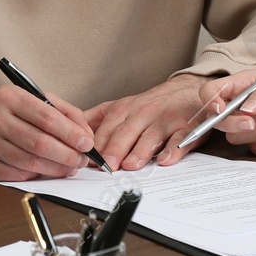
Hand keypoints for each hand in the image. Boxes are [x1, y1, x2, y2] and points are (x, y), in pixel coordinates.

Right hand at [0, 86, 99, 180]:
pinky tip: (46, 171)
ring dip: (56, 168)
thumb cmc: (1, 110)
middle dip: (67, 155)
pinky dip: (36, 176)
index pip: (47, 117)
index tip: (87, 143)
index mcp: (9, 97)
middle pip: (40, 143)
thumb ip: (60, 111)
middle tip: (81, 160)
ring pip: (30, 163)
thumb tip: (85, 133)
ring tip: (69, 167)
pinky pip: (17, 175)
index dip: (71, 133)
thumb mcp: (28, 98)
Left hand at [87, 75, 212, 170]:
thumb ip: (96, 119)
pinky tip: (166, 159)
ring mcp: (164, 121)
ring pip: (150, 136)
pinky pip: (179, 140)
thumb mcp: (121, 106)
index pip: (107, 128)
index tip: (88, 160)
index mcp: (124, 110)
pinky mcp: (185, 128)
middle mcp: (143, 114)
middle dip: (115, 149)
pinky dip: (173, 150)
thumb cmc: (150, 104)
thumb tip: (69, 130)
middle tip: (107, 166)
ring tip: (131, 165)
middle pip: (126, 132)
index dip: (97, 145)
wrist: (185, 90)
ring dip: (140, 151)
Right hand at [169, 69, 255, 157]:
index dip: (210, 101)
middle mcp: (243, 105)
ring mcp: (253, 124)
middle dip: (233, 124)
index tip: (221, 109)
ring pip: (237, 138)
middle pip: (218, 121)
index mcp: (243, 85)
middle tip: (252, 123)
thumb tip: (246, 109)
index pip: (212, 92)